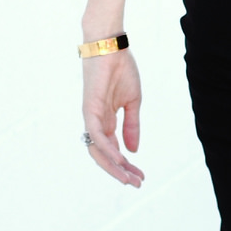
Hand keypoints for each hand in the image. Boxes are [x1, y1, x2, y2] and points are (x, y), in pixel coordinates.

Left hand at [81, 49, 144, 187]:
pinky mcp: (90, 108)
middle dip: (119, 171)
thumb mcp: (133, 102)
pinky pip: (96, 135)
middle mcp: (96, 122)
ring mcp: (91, 117)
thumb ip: (132, 125)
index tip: (141, 176)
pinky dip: (107, 148)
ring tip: (128, 177)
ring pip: (98, 150)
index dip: (126, 165)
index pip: (114, 150)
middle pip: (103, 156)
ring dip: (113, 165)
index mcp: (106, 121)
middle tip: (136, 183)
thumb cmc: (121, 69)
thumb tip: (134, 150)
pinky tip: (120, 158)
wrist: (111, 46)